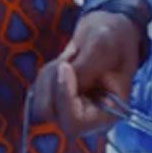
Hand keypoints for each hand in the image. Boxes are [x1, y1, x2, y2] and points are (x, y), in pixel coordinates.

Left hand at [31, 8, 145, 134]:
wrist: (109, 30)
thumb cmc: (113, 38)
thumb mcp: (103, 46)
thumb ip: (86, 67)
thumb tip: (64, 77)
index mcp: (108, 114)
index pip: (75, 122)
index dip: (64, 97)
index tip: (66, 66)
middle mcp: (88, 117)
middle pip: (51, 114)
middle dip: (53, 83)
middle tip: (67, 59)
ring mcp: (71, 109)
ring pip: (41, 103)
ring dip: (49, 76)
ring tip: (69, 58)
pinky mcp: (59, 99)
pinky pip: (38, 92)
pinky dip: (45, 75)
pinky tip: (62, 63)